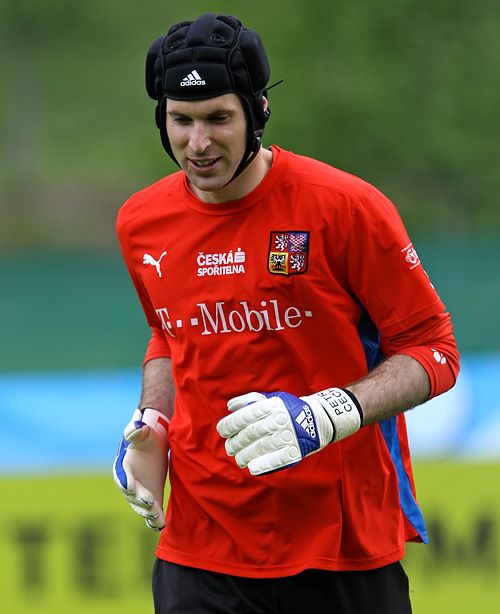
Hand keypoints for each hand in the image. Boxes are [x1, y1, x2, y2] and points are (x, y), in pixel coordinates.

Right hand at [113, 408, 169, 529]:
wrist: (155, 444)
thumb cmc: (146, 437)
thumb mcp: (142, 432)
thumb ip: (137, 430)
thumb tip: (140, 426)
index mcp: (123, 467)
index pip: (122, 475)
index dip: (125, 481)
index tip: (130, 486)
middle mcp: (129, 483)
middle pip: (132, 494)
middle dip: (139, 499)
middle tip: (149, 501)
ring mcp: (139, 492)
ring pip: (140, 505)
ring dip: (147, 511)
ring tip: (156, 517)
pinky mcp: (151, 498)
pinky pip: (150, 511)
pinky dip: (154, 518)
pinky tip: (160, 524)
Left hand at [216, 389, 361, 474]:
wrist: (317, 420)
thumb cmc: (288, 409)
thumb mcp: (272, 399)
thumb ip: (250, 401)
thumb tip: (230, 406)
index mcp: (272, 406)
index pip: (246, 416)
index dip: (230, 424)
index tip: (222, 431)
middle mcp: (279, 420)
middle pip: (251, 434)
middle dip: (236, 442)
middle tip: (230, 448)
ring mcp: (288, 436)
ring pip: (260, 448)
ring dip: (245, 455)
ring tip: (239, 459)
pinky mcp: (295, 451)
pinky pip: (276, 459)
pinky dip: (262, 464)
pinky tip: (252, 468)